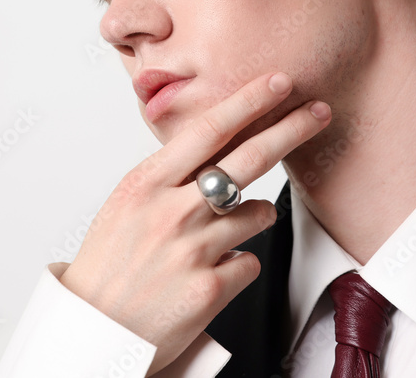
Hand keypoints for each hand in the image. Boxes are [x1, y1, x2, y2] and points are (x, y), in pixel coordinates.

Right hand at [57, 71, 330, 374]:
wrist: (96, 334)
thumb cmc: (111, 266)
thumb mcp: (128, 204)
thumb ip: (171, 174)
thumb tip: (220, 142)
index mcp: (146, 184)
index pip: (208, 130)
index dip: (249, 102)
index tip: (279, 82)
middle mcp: (171, 211)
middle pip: (249, 158)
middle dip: (291, 128)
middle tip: (319, 110)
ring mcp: (193, 249)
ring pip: (259, 212)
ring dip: (254, 216)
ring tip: (216, 236)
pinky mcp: (211, 287)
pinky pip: (251, 260)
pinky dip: (237, 265)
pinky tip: (207, 275)